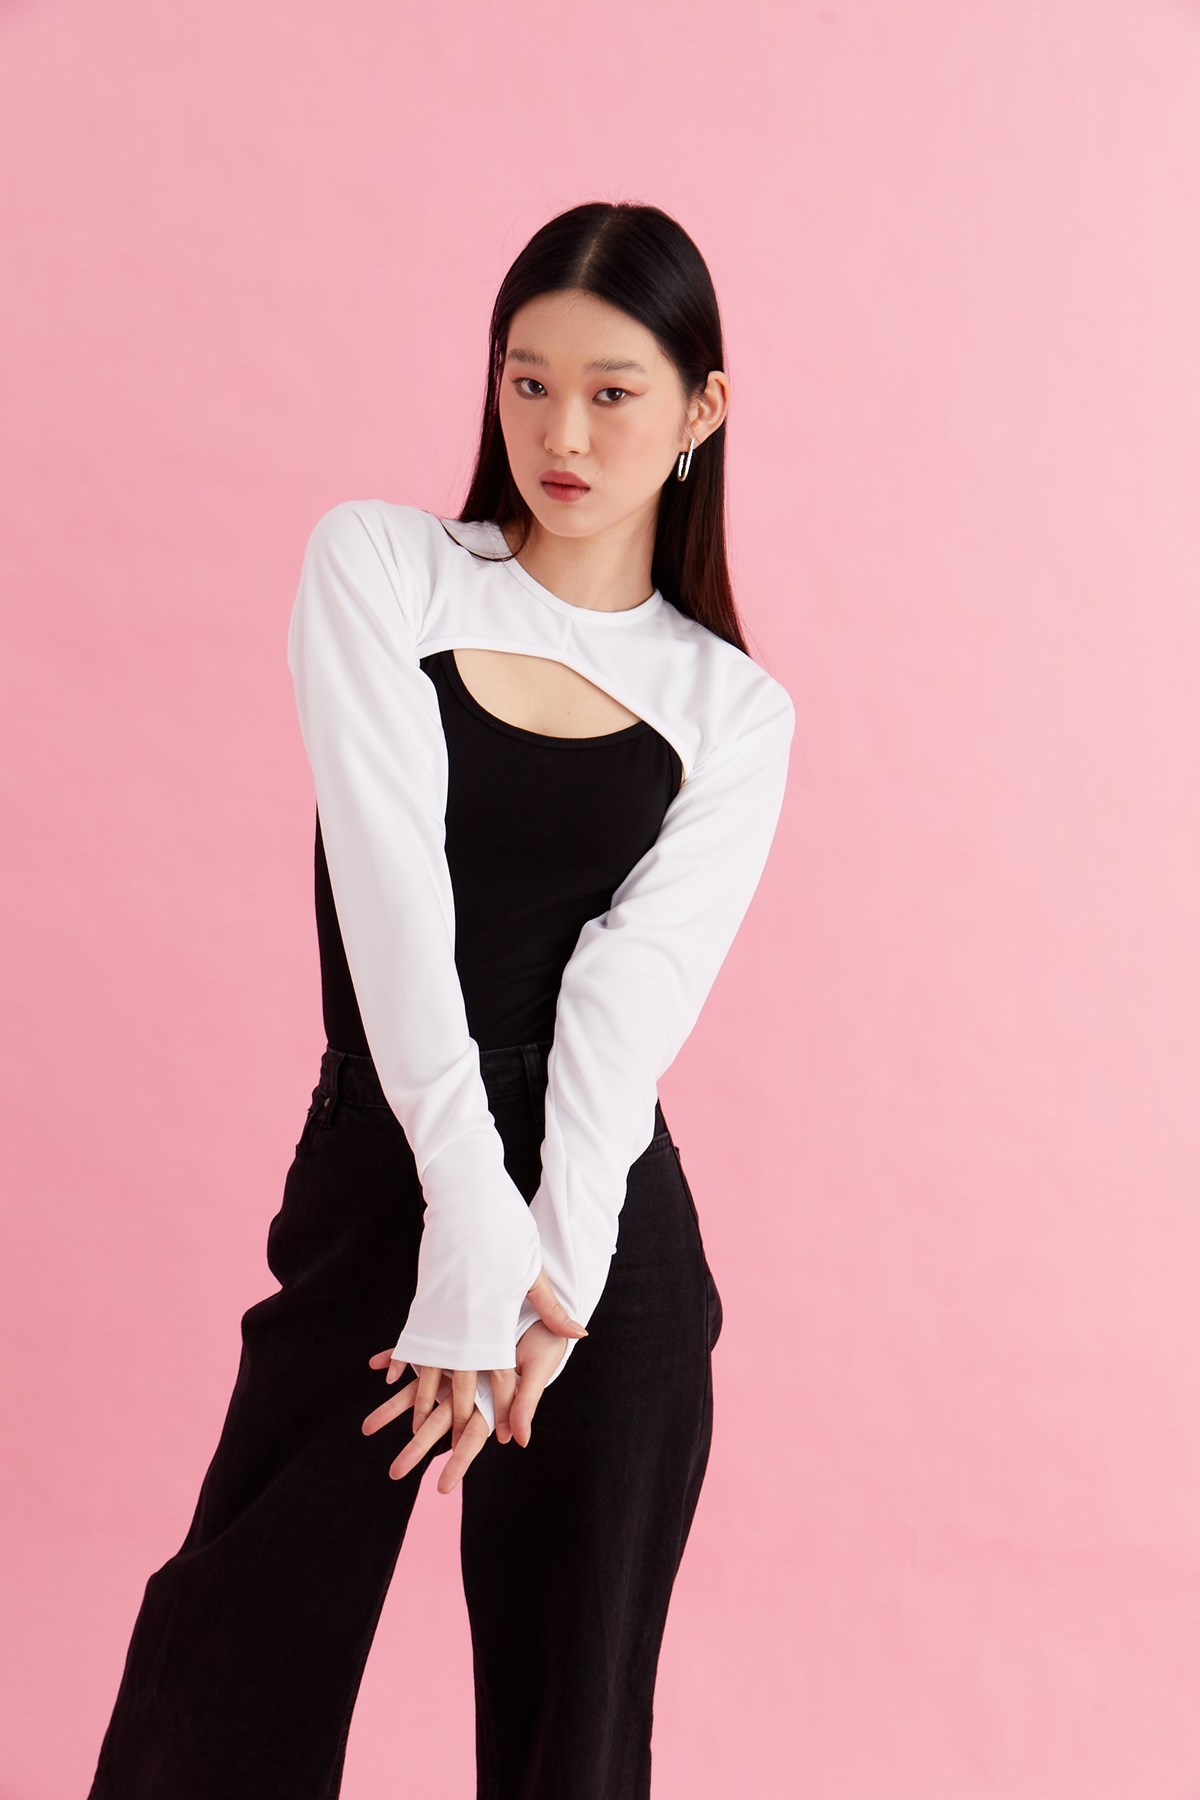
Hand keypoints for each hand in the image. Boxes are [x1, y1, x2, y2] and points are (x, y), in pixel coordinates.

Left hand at [362, 1267, 588, 1489]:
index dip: (459, 1463)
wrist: (540, 1303)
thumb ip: (526, 1403)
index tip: (442, 1489)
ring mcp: (456, 1367)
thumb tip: (520, 1442)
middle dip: (416, 1448)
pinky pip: (417, 1354)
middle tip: (394, 1473)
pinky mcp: (449, 1341)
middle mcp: (470, 1389)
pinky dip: (396, 1358)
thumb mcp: (538, 1368)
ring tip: (366, 1427)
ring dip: (392, 1409)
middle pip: (438, 1423)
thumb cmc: (546, 1340)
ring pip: (418, 1393)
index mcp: (492, 1401)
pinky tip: (375, 1365)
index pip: (472, 1438)